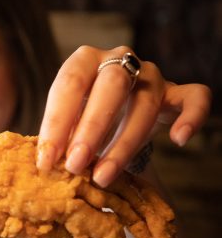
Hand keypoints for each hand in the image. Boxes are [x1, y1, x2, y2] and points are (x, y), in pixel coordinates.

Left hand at [36, 45, 211, 186]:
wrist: (113, 113)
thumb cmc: (81, 119)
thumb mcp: (64, 124)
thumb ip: (55, 137)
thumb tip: (42, 165)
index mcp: (84, 62)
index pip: (69, 85)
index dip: (56, 124)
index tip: (47, 161)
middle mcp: (119, 61)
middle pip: (111, 88)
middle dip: (91, 130)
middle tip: (75, 166)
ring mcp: (150, 76)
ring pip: (145, 104)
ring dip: (124, 143)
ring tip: (103, 177)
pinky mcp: (176, 92)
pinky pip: (194, 98)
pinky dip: (191, 117)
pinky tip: (178, 140)